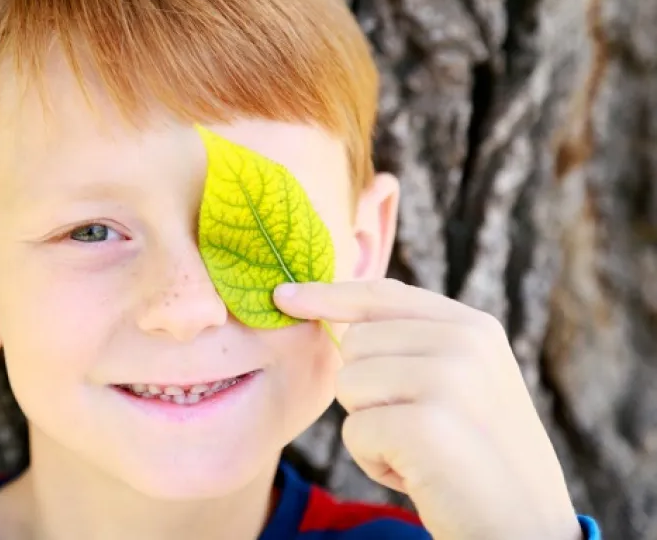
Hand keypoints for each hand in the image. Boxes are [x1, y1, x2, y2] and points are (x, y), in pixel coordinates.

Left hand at [273, 278, 581, 539]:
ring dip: (370, 428)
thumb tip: (336, 319)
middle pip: (355, 343)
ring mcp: (449, 379)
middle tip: (418, 428)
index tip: (285, 296)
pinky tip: (418, 475)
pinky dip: (373, 461)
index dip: (327, 294)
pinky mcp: (426, 423)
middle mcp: (464, 341)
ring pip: (349, 384)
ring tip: (420, 451)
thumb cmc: (480, 460)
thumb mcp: (462, 385)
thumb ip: (413, 345)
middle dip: (367, 392)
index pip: (382, 295)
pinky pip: (353, 430)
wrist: (526, 531)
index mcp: (473, 326)